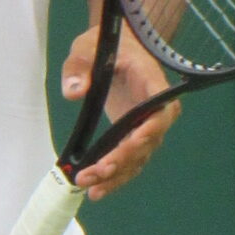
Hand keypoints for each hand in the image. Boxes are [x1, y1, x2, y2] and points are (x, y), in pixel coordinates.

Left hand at [60, 26, 179, 200]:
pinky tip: (96, 190)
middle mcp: (157, 109)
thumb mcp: (86, 48)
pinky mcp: (133, 136)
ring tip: (91, 189)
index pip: (160, 112)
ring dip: (116, 176)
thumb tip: (74, 92)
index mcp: (152, 83)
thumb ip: (79, 68)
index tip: (131, 145)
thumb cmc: (106, 45)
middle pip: (147, 142)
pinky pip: (129, 161)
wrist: (115, 48)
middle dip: (122, 161)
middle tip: (94, 174)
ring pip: (138, 158)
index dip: (149, 132)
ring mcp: (146, 125)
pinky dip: (114, 176)